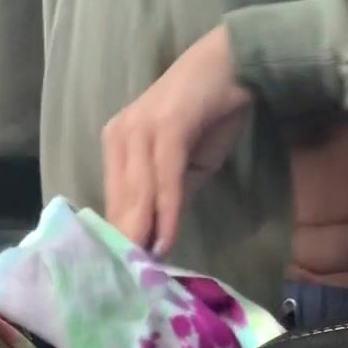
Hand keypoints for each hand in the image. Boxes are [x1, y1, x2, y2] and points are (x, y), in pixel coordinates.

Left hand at [103, 25, 253, 255]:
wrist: (233, 64)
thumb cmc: (209, 112)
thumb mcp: (185, 162)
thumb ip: (166, 193)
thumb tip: (154, 234)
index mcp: (118, 142)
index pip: (114, 198)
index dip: (118, 236)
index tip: (119, 273)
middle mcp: (121, 134)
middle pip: (120, 200)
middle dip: (125, 242)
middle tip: (127, 284)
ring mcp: (141, 129)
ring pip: (137, 193)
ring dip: (140, 234)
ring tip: (142, 271)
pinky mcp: (167, 128)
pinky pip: (163, 178)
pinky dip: (165, 211)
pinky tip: (165, 239)